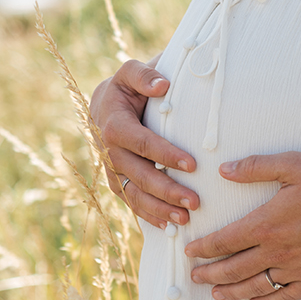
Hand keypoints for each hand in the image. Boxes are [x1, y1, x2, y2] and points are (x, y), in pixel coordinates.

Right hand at [90, 58, 198, 228]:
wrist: (105, 103)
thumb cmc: (127, 86)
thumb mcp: (130, 73)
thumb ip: (144, 75)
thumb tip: (163, 86)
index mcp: (112, 123)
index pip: (140, 142)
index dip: (165, 155)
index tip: (193, 165)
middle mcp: (107, 150)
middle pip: (137, 175)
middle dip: (166, 190)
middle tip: (195, 202)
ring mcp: (110, 169)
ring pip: (132, 194)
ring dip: (158, 209)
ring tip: (185, 220)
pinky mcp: (115, 181)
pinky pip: (130, 201)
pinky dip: (148, 215)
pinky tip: (168, 226)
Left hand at [185, 152, 300, 299]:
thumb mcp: (294, 164)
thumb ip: (257, 167)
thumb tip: (225, 169)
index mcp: (267, 224)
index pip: (225, 240)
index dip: (204, 247)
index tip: (189, 251)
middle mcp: (277, 251)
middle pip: (234, 268)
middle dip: (210, 273)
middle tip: (193, 277)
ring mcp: (296, 268)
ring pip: (255, 285)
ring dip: (231, 291)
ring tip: (216, 293)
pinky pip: (285, 296)